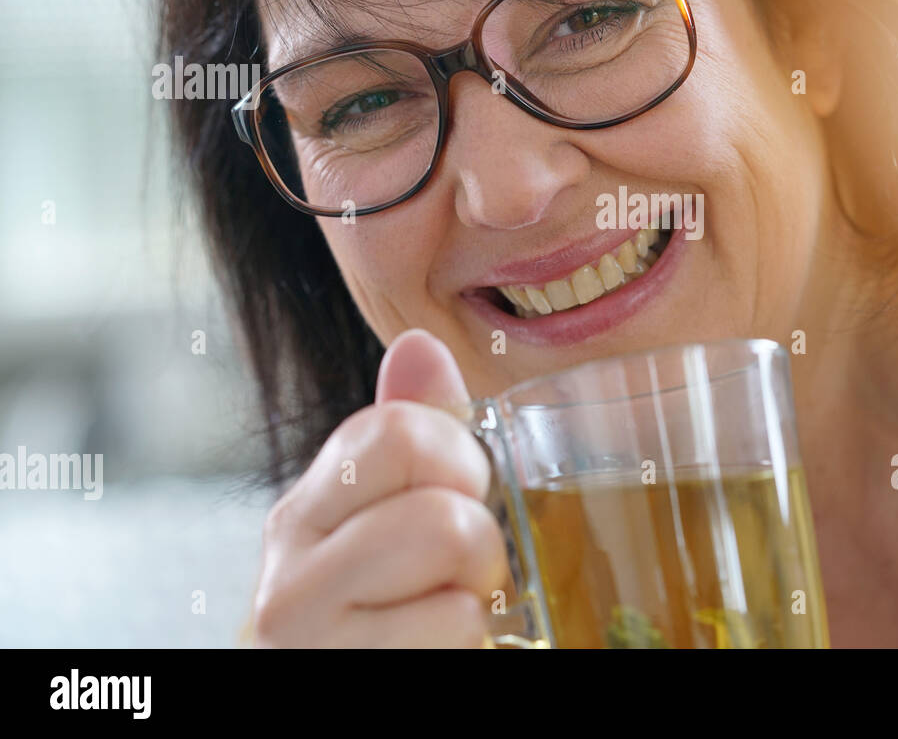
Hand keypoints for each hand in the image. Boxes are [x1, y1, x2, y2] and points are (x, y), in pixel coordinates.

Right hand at [250, 329, 507, 646]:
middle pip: (435, 488)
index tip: (457, 496)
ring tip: (449, 615)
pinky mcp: (338, 671)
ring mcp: (305, 628)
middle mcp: (290, 564)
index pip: (404, 429)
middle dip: (476, 530)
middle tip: (460, 569)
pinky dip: (466, 641)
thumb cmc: (375, 620)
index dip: (460, 459)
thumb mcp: (386, 523)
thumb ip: (408, 438)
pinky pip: (452, 624)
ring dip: (476, 590)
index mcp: (309, 508)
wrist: (344, 683)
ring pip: (449, 541)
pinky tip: (433, 654)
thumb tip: (420, 345)